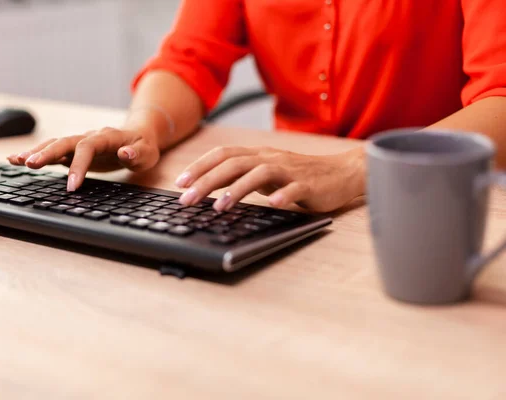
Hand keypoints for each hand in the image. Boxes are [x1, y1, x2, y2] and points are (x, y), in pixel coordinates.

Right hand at [7, 127, 159, 190]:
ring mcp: (79, 143)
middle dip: (47, 153)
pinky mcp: (74, 151)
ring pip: (54, 144)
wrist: (139, 136)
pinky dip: (35, 155)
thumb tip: (125, 154)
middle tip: (30, 165)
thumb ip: (136, 154)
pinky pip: (52, 151)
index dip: (79, 165)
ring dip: (35, 152)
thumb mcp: (147, 153)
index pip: (88, 147)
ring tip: (15, 160)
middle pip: (65, 142)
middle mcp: (89, 136)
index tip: (72, 187)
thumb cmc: (143, 147)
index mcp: (106, 137)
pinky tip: (16, 160)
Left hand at [175, 146, 364, 212]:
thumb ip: (243, 178)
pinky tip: (271, 205)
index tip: (180, 183)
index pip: (223, 155)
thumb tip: (211, 190)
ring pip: (259, 173)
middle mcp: (270, 158)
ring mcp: (289, 170)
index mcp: (258, 155)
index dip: (200, 166)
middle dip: (207, 181)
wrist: (341, 173)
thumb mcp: (266, 174)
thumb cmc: (299, 175)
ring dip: (237, 189)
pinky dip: (282, 195)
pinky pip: (294, 188)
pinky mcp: (308, 184)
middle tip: (187, 199)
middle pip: (234, 163)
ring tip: (219, 207)